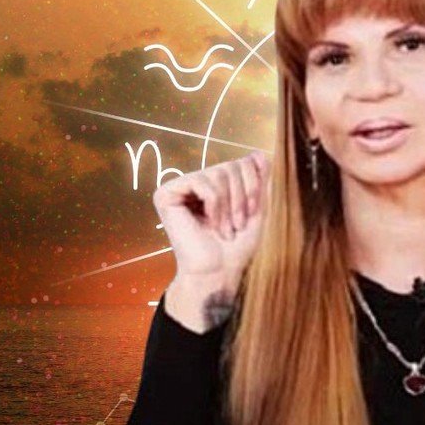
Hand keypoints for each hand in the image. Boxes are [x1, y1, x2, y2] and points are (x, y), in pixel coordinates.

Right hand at [152, 150, 271, 290]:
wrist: (217, 272)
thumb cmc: (236, 247)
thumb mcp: (256, 209)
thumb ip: (259, 181)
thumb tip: (259, 152)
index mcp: (215, 184)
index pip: (241, 162)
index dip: (253, 185)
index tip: (253, 213)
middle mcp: (196, 182)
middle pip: (230, 165)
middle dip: (242, 196)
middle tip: (239, 224)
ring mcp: (180, 186)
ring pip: (218, 172)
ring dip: (229, 205)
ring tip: (227, 229)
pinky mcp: (166, 194)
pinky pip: (201, 182)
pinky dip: (214, 204)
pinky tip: (210, 224)